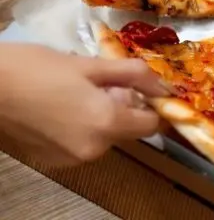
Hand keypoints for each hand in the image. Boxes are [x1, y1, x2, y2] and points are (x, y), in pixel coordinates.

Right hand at [0, 43, 167, 166]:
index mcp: (106, 123)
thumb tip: (164, 87)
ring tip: (75, 90)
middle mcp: (93, 148)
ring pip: (104, 135)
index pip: (151, 124)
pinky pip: (82, 142)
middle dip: (122, 105)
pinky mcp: (53, 159)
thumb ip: (133, 75)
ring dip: (101, 115)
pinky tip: (61, 106)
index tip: (141, 87)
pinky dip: (81, 126)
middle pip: (127, 129)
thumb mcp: (91, 64)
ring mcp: (71, 158)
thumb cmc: (37, 69)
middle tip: (98, 81)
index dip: (151, 104)